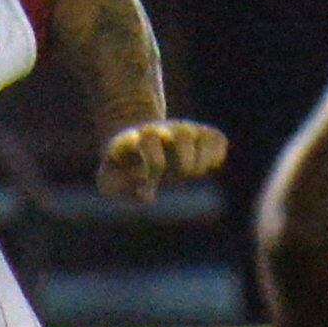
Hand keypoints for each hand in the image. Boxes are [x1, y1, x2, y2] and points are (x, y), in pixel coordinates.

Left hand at [96, 120, 226, 204]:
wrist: (132, 142)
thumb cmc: (120, 169)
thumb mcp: (109, 179)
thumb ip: (116, 188)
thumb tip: (145, 195)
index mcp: (137, 139)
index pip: (148, 140)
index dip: (153, 164)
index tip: (147, 192)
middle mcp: (162, 131)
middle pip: (182, 133)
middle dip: (184, 159)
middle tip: (178, 177)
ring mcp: (181, 131)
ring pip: (201, 134)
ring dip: (201, 159)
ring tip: (193, 173)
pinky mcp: (199, 136)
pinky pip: (218, 139)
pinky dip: (217, 156)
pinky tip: (207, 169)